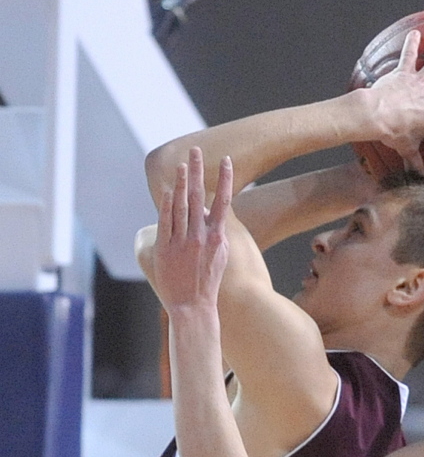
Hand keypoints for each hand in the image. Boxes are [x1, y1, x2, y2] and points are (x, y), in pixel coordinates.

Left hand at [153, 147, 232, 311]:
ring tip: (181, 164)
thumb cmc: (209, 281)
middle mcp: (200, 236)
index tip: (226, 160)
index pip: (223, 201)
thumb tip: (209, 212)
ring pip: (181, 205)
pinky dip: (166, 204)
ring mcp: (182, 241)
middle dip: (197, 171)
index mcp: (218, 236)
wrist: (193, 305)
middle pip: (198, 196)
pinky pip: (166, 221)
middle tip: (196, 150)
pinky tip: (167, 190)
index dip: (225, 179)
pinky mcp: (165, 248)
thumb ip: (216, 231)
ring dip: (180, 182)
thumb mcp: (221, 255)